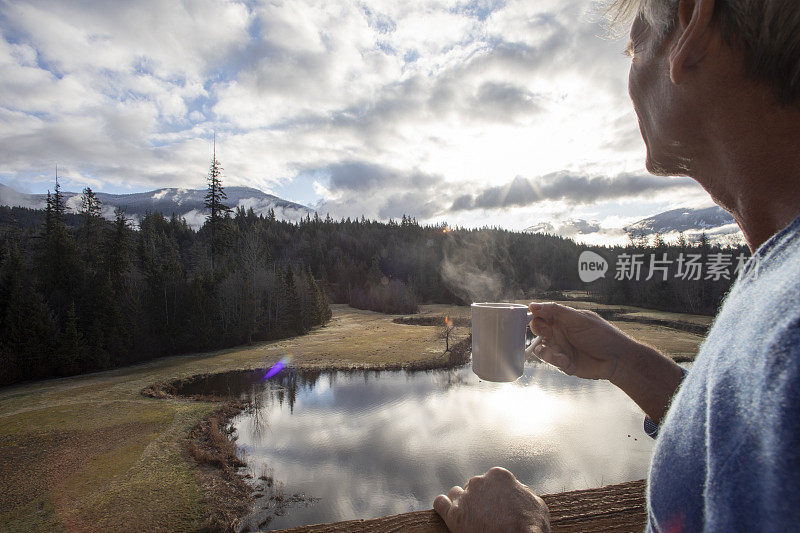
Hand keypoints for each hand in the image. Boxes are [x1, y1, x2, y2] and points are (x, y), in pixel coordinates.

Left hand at [433, 467, 549, 532]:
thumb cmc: (532, 527)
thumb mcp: (536, 504)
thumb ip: (522, 492)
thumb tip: (517, 489)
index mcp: (499, 476)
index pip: (491, 481)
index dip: (494, 496)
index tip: (497, 507)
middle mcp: (478, 481)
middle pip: (473, 487)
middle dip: (478, 500)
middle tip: (485, 516)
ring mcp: (465, 497)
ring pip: (456, 494)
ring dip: (461, 503)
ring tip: (469, 517)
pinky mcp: (454, 515)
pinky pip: (440, 504)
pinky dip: (443, 507)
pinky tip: (448, 513)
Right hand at [528, 302, 642, 380]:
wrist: (617, 359)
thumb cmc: (601, 335)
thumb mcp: (578, 319)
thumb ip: (555, 311)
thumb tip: (532, 305)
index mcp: (563, 319)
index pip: (542, 314)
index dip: (535, 315)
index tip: (533, 317)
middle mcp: (560, 332)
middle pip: (537, 330)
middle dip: (539, 332)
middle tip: (548, 335)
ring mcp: (561, 348)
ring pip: (541, 349)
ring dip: (547, 352)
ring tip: (560, 356)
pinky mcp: (564, 363)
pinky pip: (551, 362)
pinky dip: (557, 362)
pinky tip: (568, 362)